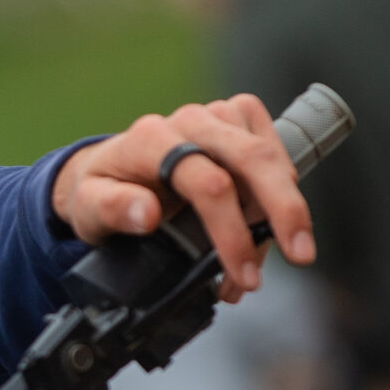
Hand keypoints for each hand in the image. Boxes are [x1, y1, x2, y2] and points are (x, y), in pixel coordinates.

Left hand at [51, 96, 315, 301]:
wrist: (111, 167)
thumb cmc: (102, 190)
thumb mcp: (88, 208)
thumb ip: (113, 209)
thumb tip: (146, 213)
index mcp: (152, 139)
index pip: (209, 183)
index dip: (232, 233)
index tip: (242, 274)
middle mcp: (191, 120)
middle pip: (254, 160)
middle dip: (285, 211)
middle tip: (300, 254)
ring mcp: (218, 115)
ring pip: (270, 161)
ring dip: (278, 213)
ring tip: (254, 264)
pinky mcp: (239, 119)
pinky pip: (276, 153)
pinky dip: (278, 194)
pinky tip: (262, 229)